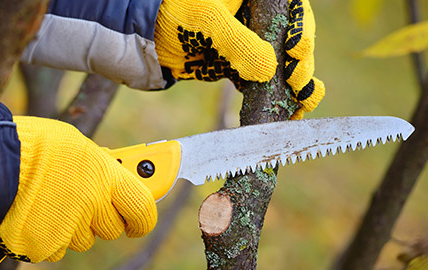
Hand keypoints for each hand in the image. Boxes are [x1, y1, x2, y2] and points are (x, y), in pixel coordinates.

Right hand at [0, 117, 156, 262]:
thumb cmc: (38, 145)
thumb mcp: (80, 147)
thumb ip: (102, 167)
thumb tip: (116, 174)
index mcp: (106, 178)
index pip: (143, 208)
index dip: (144, 217)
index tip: (141, 220)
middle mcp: (93, 206)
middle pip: (113, 228)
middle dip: (105, 218)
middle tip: (89, 204)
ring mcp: (69, 229)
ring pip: (84, 239)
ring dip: (76, 225)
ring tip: (53, 200)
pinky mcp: (46, 246)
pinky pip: (58, 246)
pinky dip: (52, 234)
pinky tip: (38, 213)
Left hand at [154, 0, 324, 118]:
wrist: (149, 37)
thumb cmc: (176, 13)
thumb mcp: (208, 21)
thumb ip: (239, 43)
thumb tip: (271, 69)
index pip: (294, 11)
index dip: (302, 31)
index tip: (295, 52)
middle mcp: (260, 20)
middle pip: (295, 42)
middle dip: (301, 65)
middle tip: (297, 84)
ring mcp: (252, 45)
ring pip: (284, 65)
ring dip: (295, 86)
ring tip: (301, 105)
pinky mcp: (241, 67)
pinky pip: (265, 82)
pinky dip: (275, 96)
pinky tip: (287, 111)